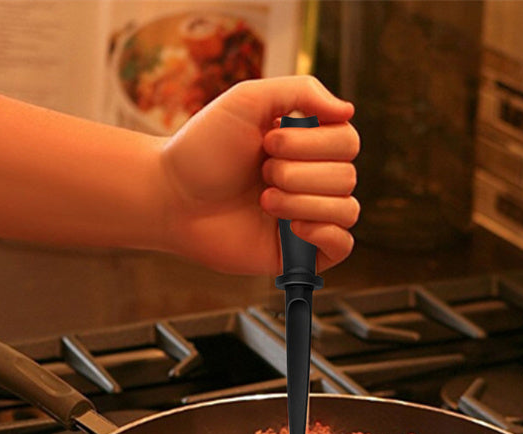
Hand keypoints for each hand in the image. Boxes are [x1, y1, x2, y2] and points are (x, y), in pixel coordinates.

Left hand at [160, 75, 358, 274]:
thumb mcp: (249, 99)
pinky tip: (293, 226)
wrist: (172, 197)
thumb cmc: (203, 148)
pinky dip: (326, 233)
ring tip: (264, 201)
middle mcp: (311, 180)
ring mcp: (307, 217)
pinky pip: (343, 246)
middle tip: (260, 174)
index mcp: (306, 146)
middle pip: (347, 176)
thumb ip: (302, 91)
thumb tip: (349, 111)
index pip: (347, 142)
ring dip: (304, 201)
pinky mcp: (298, 253)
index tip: (269, 142)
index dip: (315, 143)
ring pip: (346, 209)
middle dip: (300, 173)